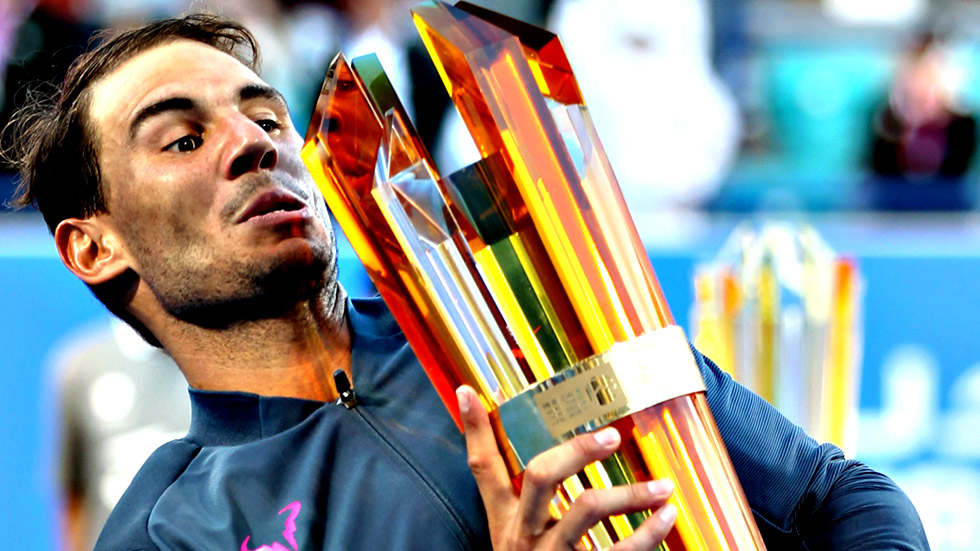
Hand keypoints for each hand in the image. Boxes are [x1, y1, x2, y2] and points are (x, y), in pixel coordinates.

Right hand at [456, 385, 676, 550]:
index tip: (469, 391)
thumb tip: (524, 452)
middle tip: (611, 435)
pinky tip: (668, 517)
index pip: (483, 468)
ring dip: (630, 493)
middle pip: (540, 476)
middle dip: (576, 450)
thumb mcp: (514, 536)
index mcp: (505, 520)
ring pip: (586, 509)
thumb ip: (519, 497)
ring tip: (663, 486)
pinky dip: (649, 534)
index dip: (474, 430)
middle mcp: (524, 535)